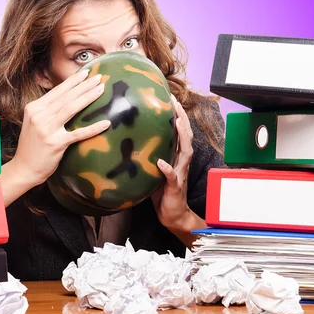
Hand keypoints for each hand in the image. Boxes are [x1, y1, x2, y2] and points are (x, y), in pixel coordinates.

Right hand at [9, 69, 110, 189]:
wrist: (24, 168)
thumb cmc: (32, 145)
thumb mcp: (34, 122)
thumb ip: (47, 110)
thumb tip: (68, 98)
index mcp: (34, 108)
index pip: (57, 91)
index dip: (73, 81)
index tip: (86, 73)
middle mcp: (39, 116)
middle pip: (66, 97)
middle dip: (84, 85)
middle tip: (99, 77)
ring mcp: (47, 129)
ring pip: (71, 108)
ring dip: (88, 97)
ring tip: (101, 89)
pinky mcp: (56, 143)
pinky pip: (78, 133)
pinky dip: (93, 128)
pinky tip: (106, 123)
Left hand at [151, 96, 194, 230]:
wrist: (172, 215)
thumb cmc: (161, 191)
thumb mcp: (152, 169)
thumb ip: (146, 155)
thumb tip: (127, 140)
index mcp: (176, 156)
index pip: (179, 132)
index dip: (176, 115)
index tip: (170, 98)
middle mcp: (181, 161)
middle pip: (186, 135)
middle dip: (182, 117)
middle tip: (174, 102)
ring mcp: (180, 173)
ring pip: (185, 151)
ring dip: (182, 136)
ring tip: (177, 122)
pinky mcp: (175, 187)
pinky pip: (172, 176)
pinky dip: (167, 169)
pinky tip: (161, 162)